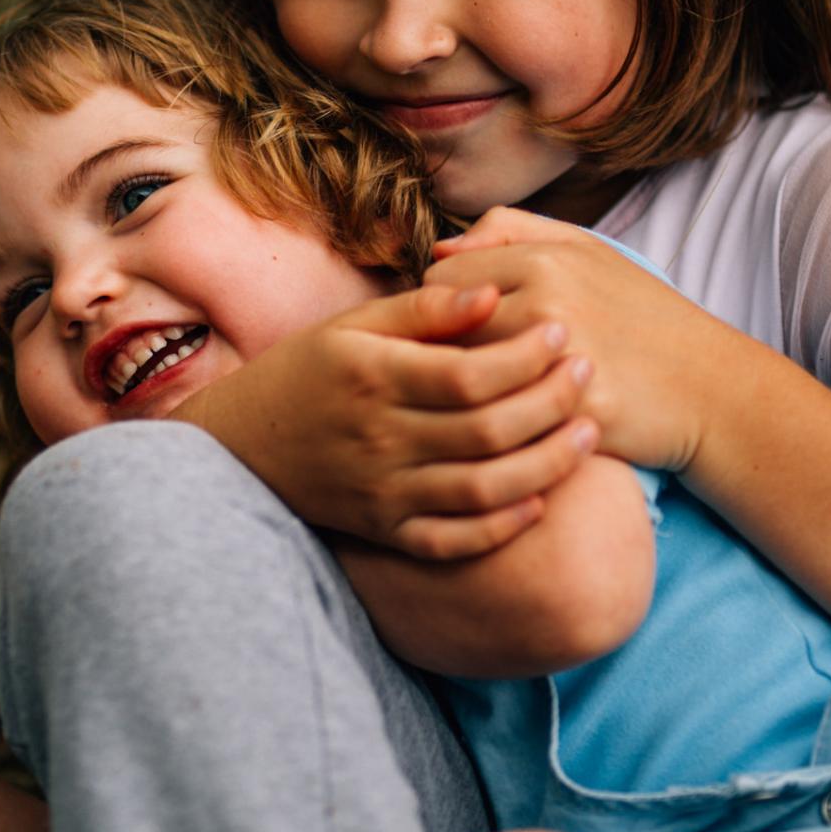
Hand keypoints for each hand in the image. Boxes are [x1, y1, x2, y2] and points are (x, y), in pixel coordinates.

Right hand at [174, 281, 599, 558]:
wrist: (242, 445)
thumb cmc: (304, 372)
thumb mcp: (352, 326)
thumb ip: (425, 309)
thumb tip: (494, 291)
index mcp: (372, 378)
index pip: (469, 374)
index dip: (526, 355)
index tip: (562, 331)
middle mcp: (379, 439)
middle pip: (487, 430)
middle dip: (551, 401)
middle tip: (588, 373)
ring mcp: (383, 492)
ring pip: (483, 489)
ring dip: (546, 463)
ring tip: (588, 432)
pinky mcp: (385, 531)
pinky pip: (454, 540)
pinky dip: (502, 525)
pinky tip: (540, 498)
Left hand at [428, 207, 766, 470]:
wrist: (711, 390)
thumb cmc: (640, 316)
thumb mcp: (586, 250)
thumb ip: (509, 230)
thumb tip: (439, 249)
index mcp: (545, 261)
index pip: (439, 277)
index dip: (443, 304)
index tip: (463, 325)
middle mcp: (547, 305)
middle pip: (441, 329)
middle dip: (445, 347)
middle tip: (469, 363)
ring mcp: (557, 363)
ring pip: (459, 376)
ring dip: (462, 388)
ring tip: (483, 393)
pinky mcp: (568, 416)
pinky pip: (494, 420)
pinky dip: (493, 425)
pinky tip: (511, 426)